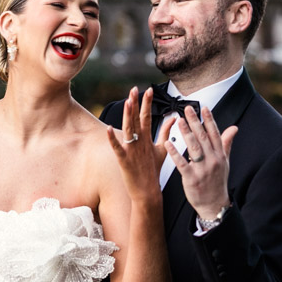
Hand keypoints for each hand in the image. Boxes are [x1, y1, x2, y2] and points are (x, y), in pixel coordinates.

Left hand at [107, 87, 169, 202]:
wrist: (148, 192)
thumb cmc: (153, 172)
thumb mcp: (162, 150)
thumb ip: (166, 133)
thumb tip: (172, 119)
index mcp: (148, 139)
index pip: (148, 116)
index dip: (147, 102)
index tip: (148, 90)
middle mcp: (140, 142)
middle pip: (138, 119)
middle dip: (136, 103)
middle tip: (135, 89)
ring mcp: (132, 151)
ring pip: (129, 129)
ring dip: (128, 115)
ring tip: (128, 101)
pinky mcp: (124, 160)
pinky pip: (117, 147)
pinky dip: (113, 138)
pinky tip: (109, 128)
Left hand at [165, 105, 237, 218]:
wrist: (214, 204)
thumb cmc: (218, 182)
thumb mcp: (225, 162)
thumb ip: (226, 143)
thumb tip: (234, 128)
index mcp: (220, 155)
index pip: (215, 134)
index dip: (209, 120)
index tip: (203, 108)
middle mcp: (212, 161)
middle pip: (203, 138)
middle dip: (195, 122)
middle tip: (187, 109)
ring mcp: (202, 170)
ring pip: (194, 148)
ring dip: (186, 133)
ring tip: (179, 121)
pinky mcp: (191, 179)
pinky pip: (182, 164)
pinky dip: (175, 153)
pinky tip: (168, 143)